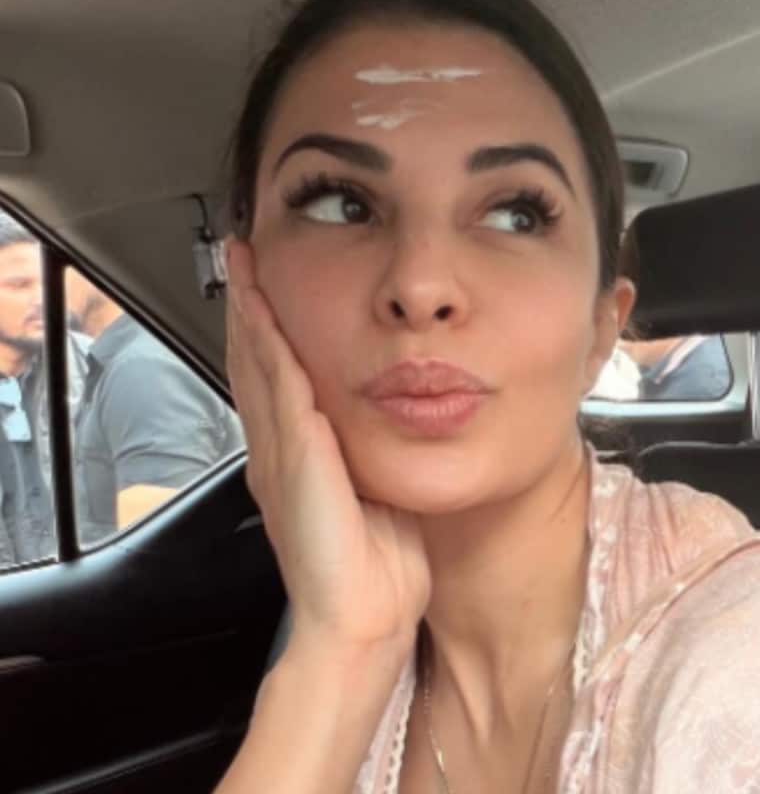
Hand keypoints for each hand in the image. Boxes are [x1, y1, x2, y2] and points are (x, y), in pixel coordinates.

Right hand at [224, 238, 429, 659]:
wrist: (363, 621)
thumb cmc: (378, 571)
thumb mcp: (378, 501)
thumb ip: (372, 464)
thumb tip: (394, 434)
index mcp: (299, 465)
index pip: (277, 385)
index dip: (268, 336)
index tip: (268, 293)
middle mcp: (280, 455)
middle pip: (256, 365)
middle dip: (251, 310)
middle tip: (245, 259)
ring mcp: (281, 456)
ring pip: (259, 367)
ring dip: (252, 312)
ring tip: (246, 266)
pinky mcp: (296, 459)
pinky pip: (279, 388)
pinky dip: (269, 344)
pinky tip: (264, 309)